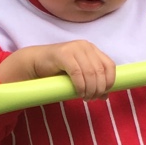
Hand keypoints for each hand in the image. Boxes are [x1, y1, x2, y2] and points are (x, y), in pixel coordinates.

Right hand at [0, 41, 117, 99]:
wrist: (36, 63)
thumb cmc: (58, 70)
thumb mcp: (79, 76)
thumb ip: (92, 83)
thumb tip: (105, 96)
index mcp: (92, 49)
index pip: (109, 65)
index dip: (109, 81)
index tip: (103, 93)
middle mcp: (85, 46)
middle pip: (100, 71)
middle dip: (98, 88)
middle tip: (92, 98)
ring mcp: (74, 48)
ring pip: (90, 73)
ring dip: (90, 89)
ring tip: (85, 98)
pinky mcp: (64, 54)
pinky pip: (77, 73)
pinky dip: (80, 86)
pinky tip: (79, 93)